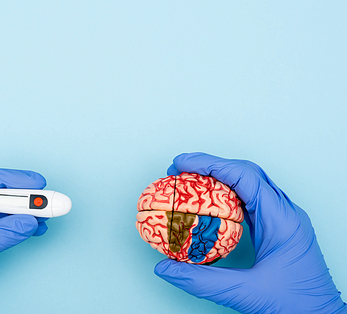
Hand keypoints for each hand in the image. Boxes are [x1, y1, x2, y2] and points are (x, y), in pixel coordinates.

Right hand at [155, 153, 345, 313]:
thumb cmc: (297, 307)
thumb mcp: (246, 293)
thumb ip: (202, 281)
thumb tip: (165, 268)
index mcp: (282, 220)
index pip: (244, 175)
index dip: (209, 164)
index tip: (181, 163)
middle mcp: (284, 213)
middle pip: (245, 173)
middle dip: (210, 166)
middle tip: (178, 170)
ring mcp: (281, 220)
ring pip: (247, 184)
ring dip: (217, 178)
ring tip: (189, 181)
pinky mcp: (276, 229)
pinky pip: (248, 201)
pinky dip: (225, 195)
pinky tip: (207, 203)